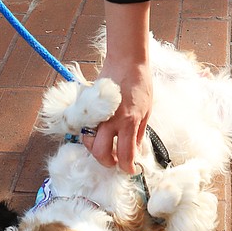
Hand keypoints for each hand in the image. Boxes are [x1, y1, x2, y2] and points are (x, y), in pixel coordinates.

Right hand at [86, 54, 152, 173]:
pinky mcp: (88, 108)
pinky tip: (100, 134)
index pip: (125, 155)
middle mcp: (110, 121)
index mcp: (129, 122)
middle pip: (100, 153)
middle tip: (115, 161)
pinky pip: (84, 128)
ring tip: (107, 147)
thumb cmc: (139, 84)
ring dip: (96, 150)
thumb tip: (135, 150)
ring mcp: (97, 114)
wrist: (126, 61)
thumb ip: (138, 133)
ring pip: (88, 142)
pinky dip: (90, 135)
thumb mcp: (147, 111)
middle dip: (108, 162)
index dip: (127, 167)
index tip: (129, 169)